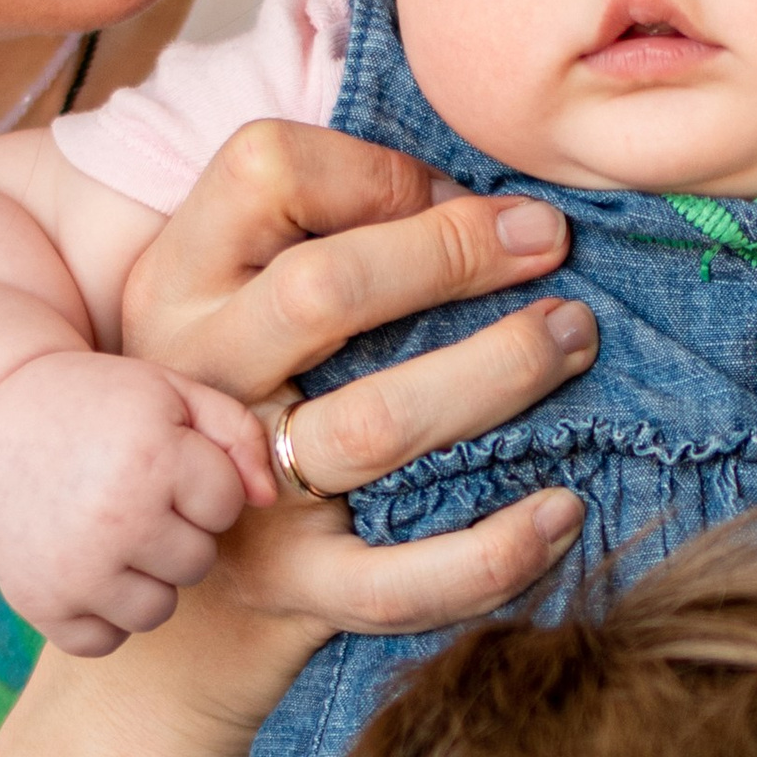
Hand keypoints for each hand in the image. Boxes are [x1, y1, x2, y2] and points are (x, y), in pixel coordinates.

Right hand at [0, 356, 276, 660]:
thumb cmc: (93, 404)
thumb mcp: (169, 393)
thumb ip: (237, 434)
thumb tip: (269, 500)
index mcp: (152, 458)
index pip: (226, 505)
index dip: (198, 482)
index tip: (158, 460)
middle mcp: (114, 519)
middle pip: (197, 562)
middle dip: (174, 530)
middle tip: (127, 495)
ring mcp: (74, 570)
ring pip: (156, 609)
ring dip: (142, 577)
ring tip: (108, 532)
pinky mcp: (39, 604)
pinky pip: (104, 639)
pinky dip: (96, 613)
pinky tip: (81, 566)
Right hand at [66, 117, 598, 659]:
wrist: (185, 565)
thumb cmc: (259, 390)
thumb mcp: (250, 287)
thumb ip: (334, 228)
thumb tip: (492, 205)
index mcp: (182, 278)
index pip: (264, 171)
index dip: (376, 172)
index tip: (453, 194)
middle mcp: (198, 376)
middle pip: (321, 291)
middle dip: (451, 254)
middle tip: (549, 243)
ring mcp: (242, 487)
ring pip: (374, 426)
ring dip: (496, 376)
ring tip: (573, 339)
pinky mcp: (291, 584)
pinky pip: (398, 581)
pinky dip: (493, 552)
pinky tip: (563, 511)